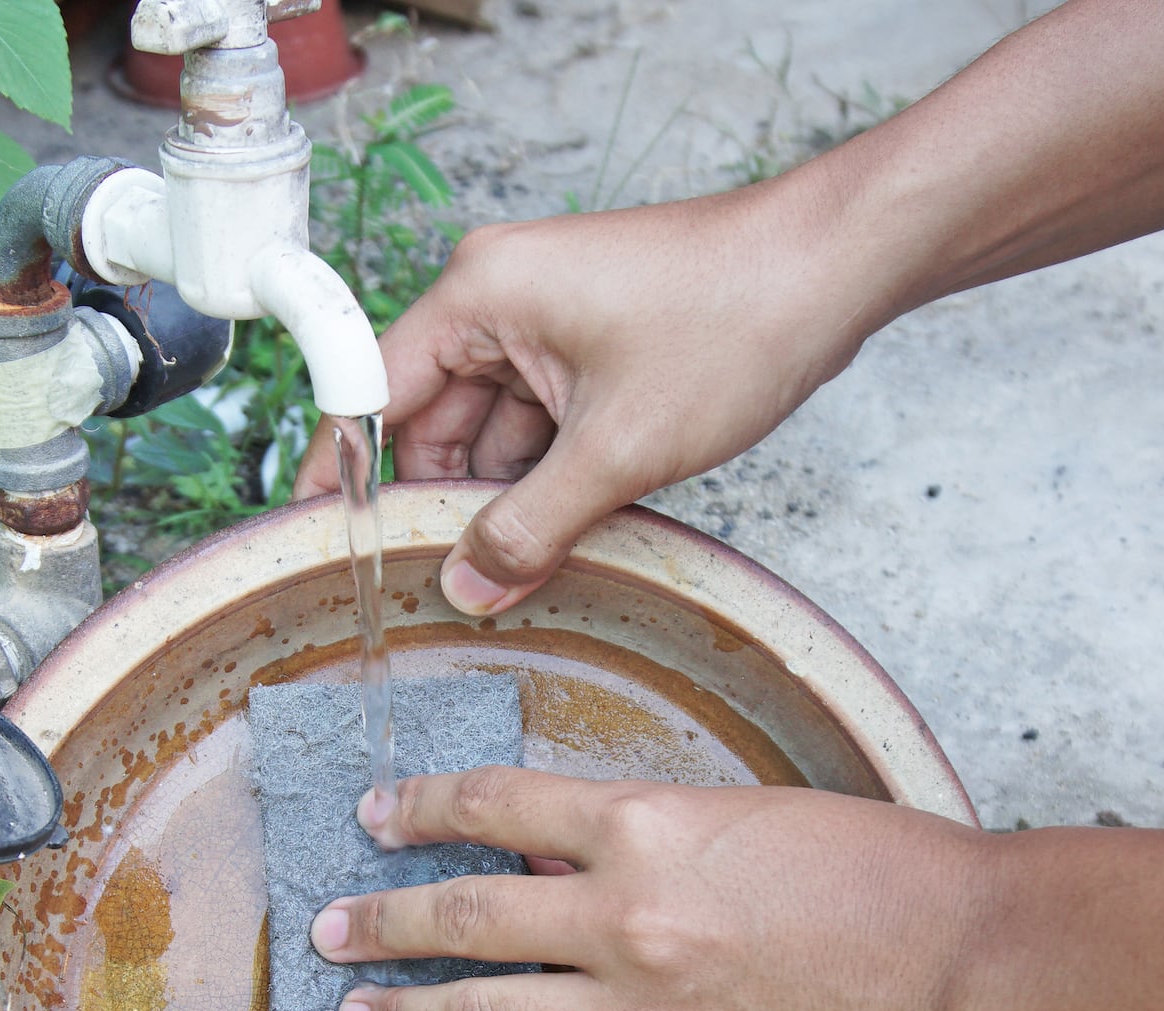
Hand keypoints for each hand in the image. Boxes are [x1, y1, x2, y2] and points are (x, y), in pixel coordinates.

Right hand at [291, 176, 891, 617]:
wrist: (838, 267)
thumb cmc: (735, 319)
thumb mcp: (621, 449)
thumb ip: (532, 528)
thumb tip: (467, 586)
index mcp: (480, 296)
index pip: (371, 394)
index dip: (345, 476)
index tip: (324, 545)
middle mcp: (500, 299)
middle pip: (432, 420)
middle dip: (444, 504)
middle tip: (443, 589)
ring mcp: (548, 322)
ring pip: (493, 432)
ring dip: (505, 500)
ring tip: (511, 577)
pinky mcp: (592, 345)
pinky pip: (542, 425)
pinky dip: (549, 479)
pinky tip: (560, 537)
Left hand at [305, 766, 997, 1010]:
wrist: (966, 963)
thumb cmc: (877, 870)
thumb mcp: (746, 813)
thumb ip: (642, 836)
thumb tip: (551, 860)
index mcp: (647, 827)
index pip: (494, 807)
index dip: (421, 809)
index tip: (377, 816)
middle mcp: (627, 922)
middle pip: (462, 921)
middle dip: (380, 925)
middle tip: (327, 931)